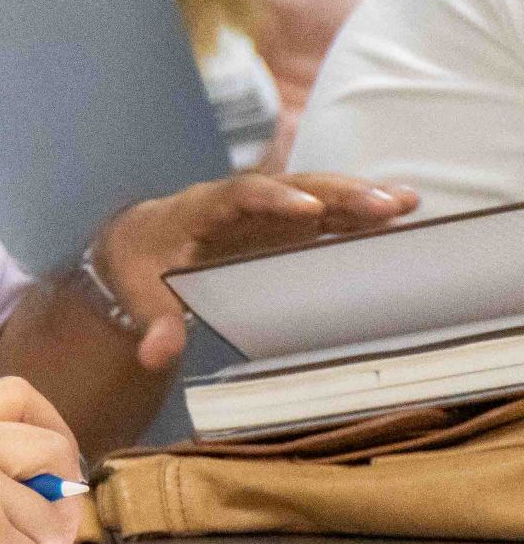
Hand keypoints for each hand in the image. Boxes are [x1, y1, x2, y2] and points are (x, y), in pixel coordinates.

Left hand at [93, 173, 417, 368]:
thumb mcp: (137, 296)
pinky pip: (326, 213)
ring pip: (315, 194)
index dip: (273, 199)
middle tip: (385, 204)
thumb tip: (155, 355)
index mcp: (198, 209)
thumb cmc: (140, 266)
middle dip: (337, 193)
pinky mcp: (284, 223)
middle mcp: (238, 200)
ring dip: (359, 197)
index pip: (237, 196)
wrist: (139, 244)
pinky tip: (400, 212)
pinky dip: (359, 213)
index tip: (310, 209)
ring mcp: (265, 209)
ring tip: (406, 203)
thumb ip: (152, 323)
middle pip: (290, 187)